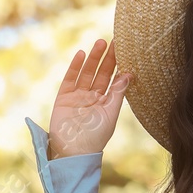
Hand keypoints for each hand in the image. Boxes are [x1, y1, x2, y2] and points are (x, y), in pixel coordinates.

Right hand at [48, 38, 131, 159]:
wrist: (74, 152)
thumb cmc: (96, 137)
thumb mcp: (110, 114)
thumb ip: (118, 94)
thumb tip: (128, 74)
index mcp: (106, 101)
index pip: (113, 79)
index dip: (118, 65)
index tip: (125, 50)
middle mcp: (92, 96)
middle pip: (100, 72)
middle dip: (107, 57)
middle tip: (114, 41)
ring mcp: (77, 96)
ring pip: (86, 73)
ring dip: (93, 58)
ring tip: (100, 43)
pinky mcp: (64, 98)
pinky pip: (70, 79)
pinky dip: (75, 67)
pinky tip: (81, 54)